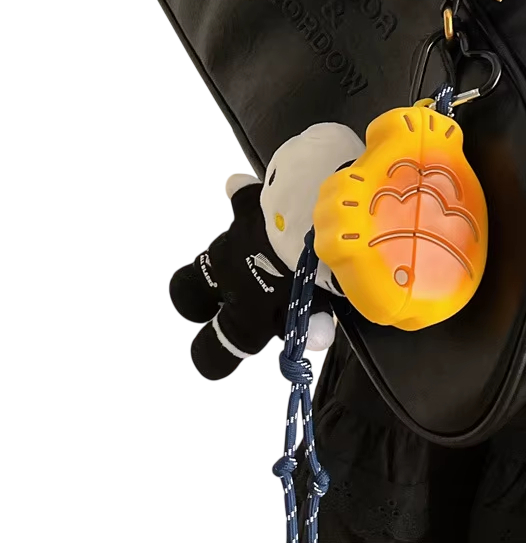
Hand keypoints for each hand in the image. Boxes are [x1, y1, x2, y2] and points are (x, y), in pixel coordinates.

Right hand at [169, 175, 331, 378]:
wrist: (316, 210)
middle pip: (188, 294)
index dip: (212, 354)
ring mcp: (234, 241)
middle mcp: (229, 279)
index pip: (212, 349)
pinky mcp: (248, 205)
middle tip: (222, 302)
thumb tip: (316, 340)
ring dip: (228, 258)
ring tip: (261, 255)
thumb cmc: (319, 267)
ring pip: (213, 254)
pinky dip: (239, 194)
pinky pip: (238, 197)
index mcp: (246, 315)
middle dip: (197, 301)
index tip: (220, 354)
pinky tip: (240, 187)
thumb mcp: (320, 304)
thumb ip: (313, 323)